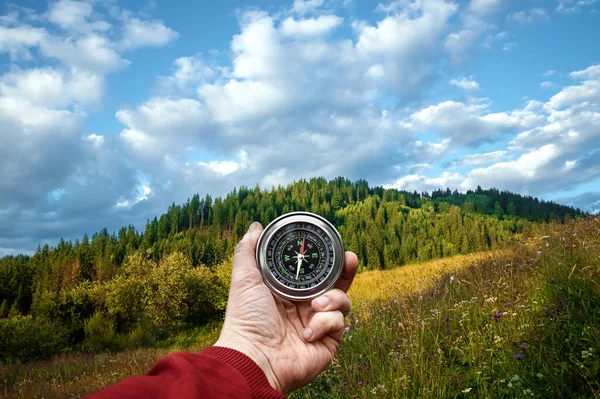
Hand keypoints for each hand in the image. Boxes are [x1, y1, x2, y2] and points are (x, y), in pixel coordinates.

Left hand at [214, 222, 357, 393]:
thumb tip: (256, 226)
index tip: (332, 244)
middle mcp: (306, 305)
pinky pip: (339, 322)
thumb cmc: (246, 319)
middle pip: (336, 283)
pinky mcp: (328, 340)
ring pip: (343, 300)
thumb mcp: (245, 278)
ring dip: (334, 299)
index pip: (314, 270)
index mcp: (289, 290)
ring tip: (316, 305)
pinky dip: (325, 323)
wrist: (254, 356)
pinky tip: (307, 332)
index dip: (325, 258)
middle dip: (346, 270)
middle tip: (349, 258)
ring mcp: (319, 323)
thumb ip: (248, 250)